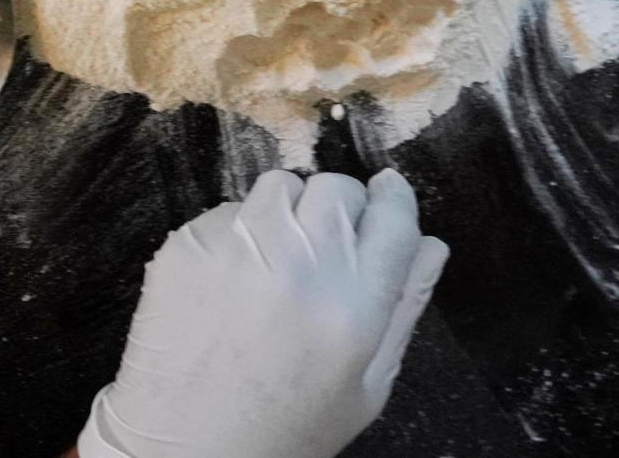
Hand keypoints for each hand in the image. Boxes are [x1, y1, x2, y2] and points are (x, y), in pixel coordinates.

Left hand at [77, 168, 447, 457]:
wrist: (188, 445)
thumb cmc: (286, 426)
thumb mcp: (366, 387)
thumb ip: (404, 308)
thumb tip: (430, 244)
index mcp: (353, 306)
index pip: (393, 217)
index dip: (395, 200)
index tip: (388, 196)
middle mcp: (298, 264)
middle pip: (337, 188)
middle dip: (341, 206)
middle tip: (328, 243)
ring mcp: (237, 248)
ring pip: (280, 185)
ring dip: (288, 211)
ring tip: (279, 260)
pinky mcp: (188, 244)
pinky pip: (228, 211)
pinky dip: (238, 234)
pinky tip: (234, 281)